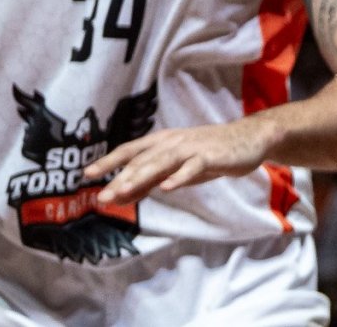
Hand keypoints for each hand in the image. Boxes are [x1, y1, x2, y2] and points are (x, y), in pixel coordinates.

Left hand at [87, 117, 271, 206]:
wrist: (248, 140)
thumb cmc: (209, 155)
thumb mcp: (176, 169)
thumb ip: (150, 181)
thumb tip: (121, 196)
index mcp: (163, 142)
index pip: (130, 151)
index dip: (109, 161)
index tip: (87, 174)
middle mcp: (173, 141)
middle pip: (142, 159)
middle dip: (120, 178)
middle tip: (102, 197)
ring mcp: (192, 147)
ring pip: (162, 161)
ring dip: (141, 177)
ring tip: (124, 191)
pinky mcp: (210, 156)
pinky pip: (192, 167)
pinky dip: (179, 176)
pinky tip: (167, 187)